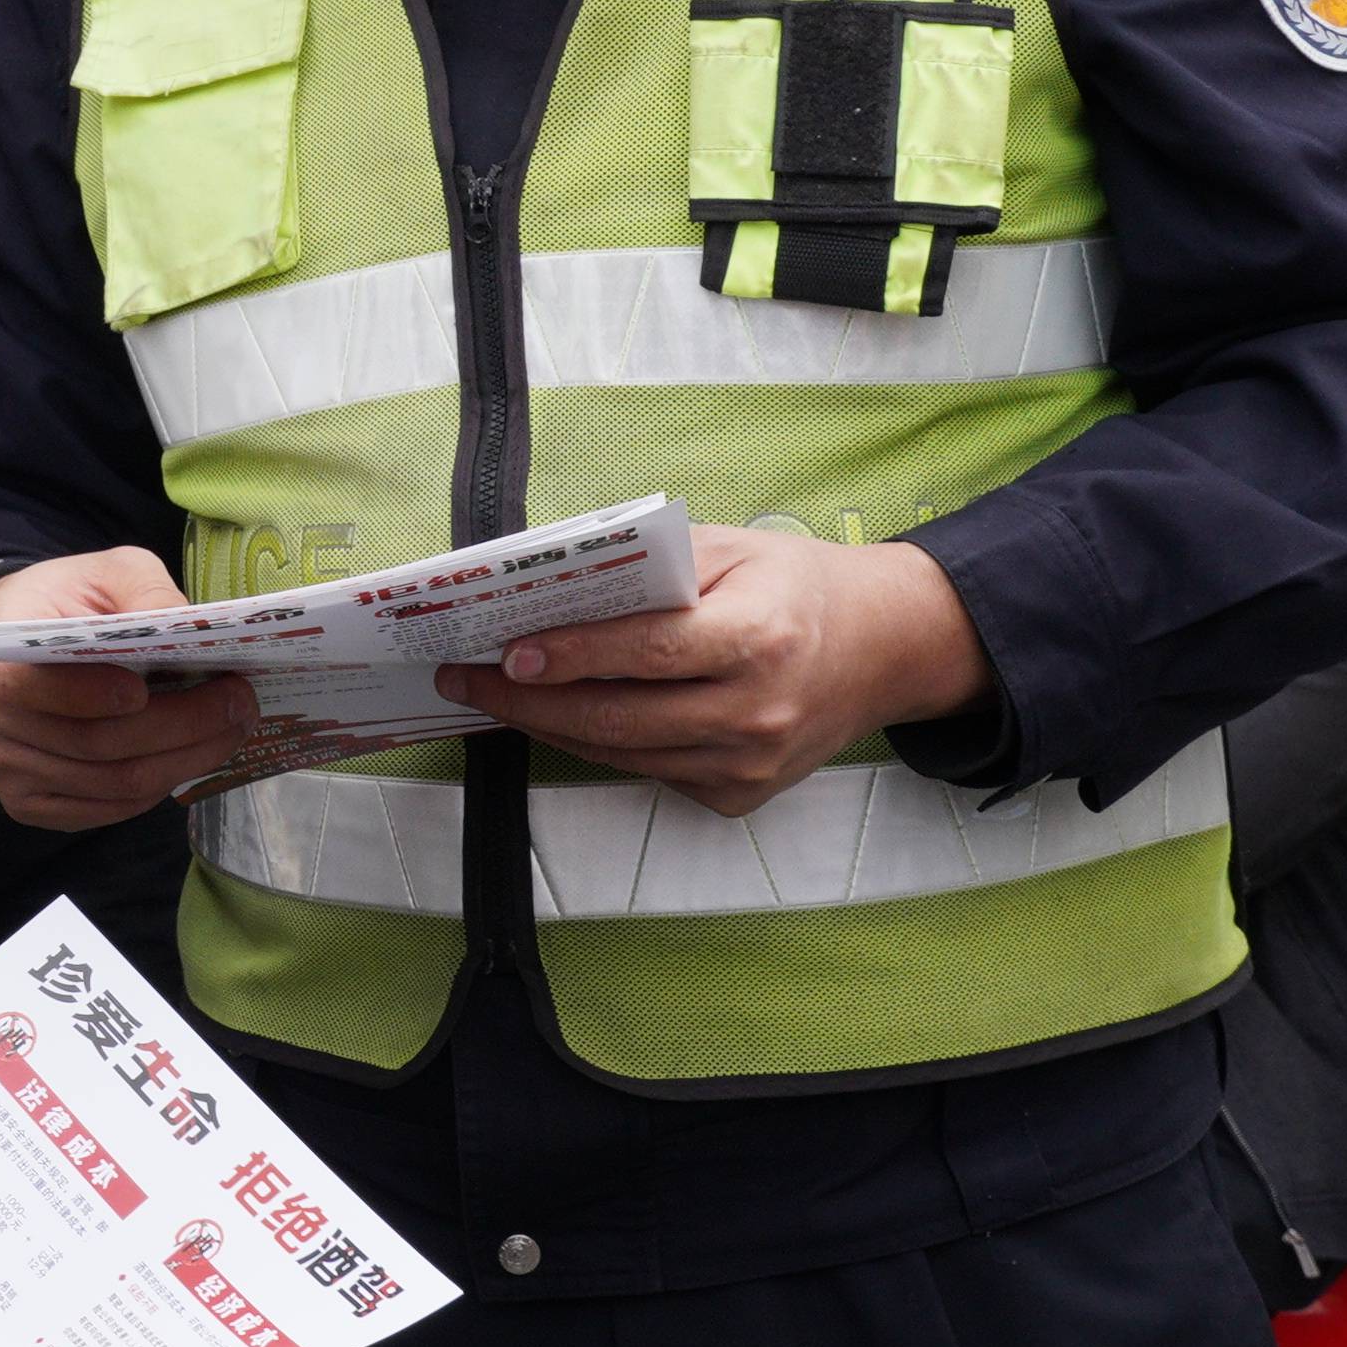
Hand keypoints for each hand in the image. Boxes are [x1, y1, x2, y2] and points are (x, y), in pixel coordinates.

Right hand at [0, 549, 252, 830]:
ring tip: (232, 728)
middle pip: (93, 743)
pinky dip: (157, 788)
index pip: (30, 685)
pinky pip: (106, 810)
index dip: (86, 694)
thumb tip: (188, 625)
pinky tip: (190, 756)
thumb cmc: (68, 600)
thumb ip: (144, 589)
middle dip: (178, 726)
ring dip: (184, 760)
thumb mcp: (107, 571)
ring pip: (110, 783)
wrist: (23, 637)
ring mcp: (7, 769)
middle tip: (238, 703)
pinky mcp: (30, 804)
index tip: (142, 689)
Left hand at [434, 525, 989, 818]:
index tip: (509, 651)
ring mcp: (748, 765)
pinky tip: (559, 715)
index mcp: (759, 638)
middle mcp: (757, 712)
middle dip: (530, 701)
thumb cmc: (792, 588)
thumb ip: (647, 569)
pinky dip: (599, 744)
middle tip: (467, 677)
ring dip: (549, 726)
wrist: (879, 650)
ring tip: (493, 695)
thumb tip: (551, 588)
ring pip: (622, 753)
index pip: (647, 652)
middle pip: (619, 718)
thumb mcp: (729, 550)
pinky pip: (649, 771)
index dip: (573, 655)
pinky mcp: (738, 796)